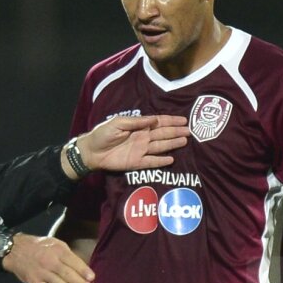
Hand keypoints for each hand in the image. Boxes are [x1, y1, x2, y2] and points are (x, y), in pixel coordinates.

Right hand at [2, 233, 94, 282]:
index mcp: (57, 250)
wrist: (15, 250)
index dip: (83, 270)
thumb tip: (82, 267)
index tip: (92, 278)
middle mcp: (50, 261)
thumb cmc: (39, 246)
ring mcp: (42, 273)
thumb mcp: (54, 243)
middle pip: (68, 274)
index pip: (73, 261)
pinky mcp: (34, 282)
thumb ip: (67, 254)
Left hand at [73, 115, 187, 173]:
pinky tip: (171, 160)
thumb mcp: (118, 123)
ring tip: (184, 141)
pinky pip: (151, 162)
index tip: (183, 120)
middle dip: (176, 132)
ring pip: (160, 147)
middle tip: (189, 131)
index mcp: (139, 127)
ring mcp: (141, 151)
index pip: (158, 122)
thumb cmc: (103, 134)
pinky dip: (161, 161)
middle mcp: (143, 138)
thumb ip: (136, 122)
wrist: (92, 151)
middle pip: (163, 134)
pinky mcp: (136, 163)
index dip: (171, 121)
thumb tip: (154, 119)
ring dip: (172, 144)